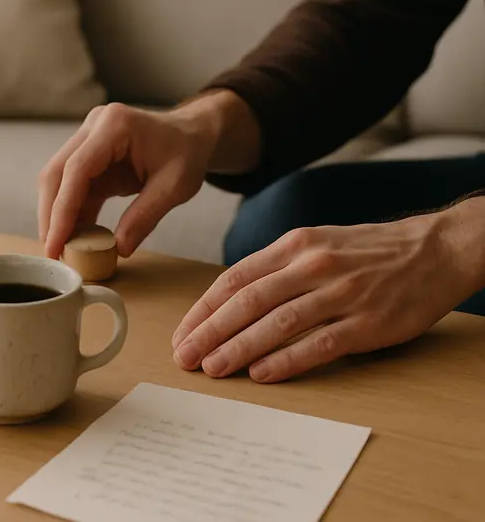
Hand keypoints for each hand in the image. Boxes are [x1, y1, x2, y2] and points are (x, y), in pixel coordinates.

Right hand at [37, 102, 216, 258]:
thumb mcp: (175, 187)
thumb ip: (145, 216)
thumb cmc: (187, 153)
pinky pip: (72, 186)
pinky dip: (71, 212)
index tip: (55, 243)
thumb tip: (118, 249)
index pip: (76, 170)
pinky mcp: (88, 156)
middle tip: (51, 251)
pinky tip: (74, 236)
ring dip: (56, 215)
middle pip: (56, 173)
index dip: (62, 209)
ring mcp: (87, 139)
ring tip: (60, 248)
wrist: (191, 135)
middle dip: (50, 215)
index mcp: (114, 126)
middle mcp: (93, 127)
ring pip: (57, 180)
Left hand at [171, 202, 484, 382]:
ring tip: (213, 368)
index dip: (203, 309)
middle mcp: (313, 266)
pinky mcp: (368, 323)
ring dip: (239, 348)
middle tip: (184, 357)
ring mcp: (342, 294)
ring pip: (277, 323)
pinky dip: (287, 361)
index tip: (181, 333)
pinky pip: (319, 344)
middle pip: (247, 302)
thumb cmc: (368, 251)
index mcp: (295, 245)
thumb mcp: (317, 243)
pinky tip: (261, 374)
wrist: (436, 249)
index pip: (235, 279)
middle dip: (210, 332)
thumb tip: (229, 300)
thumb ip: (276, 268)